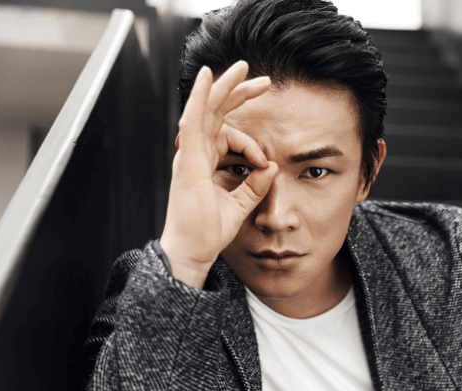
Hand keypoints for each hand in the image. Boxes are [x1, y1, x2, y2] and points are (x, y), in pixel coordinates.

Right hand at [160, 62, 277, 287]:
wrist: (194, 250)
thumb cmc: (209, 231)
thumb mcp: (241, 204)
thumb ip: (255, 185)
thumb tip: (272, 166)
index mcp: (205, 161)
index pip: (226, 132)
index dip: (251, 139)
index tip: (265, 161)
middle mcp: (195, 153)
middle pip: (217, 113)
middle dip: (239, 93)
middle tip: (264, 80)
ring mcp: (189, 154)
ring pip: (206, 109)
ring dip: (224, 86)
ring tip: (243, 68)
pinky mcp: (188, 159)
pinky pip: (193, 120)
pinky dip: (200, 97)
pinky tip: (208, 77)